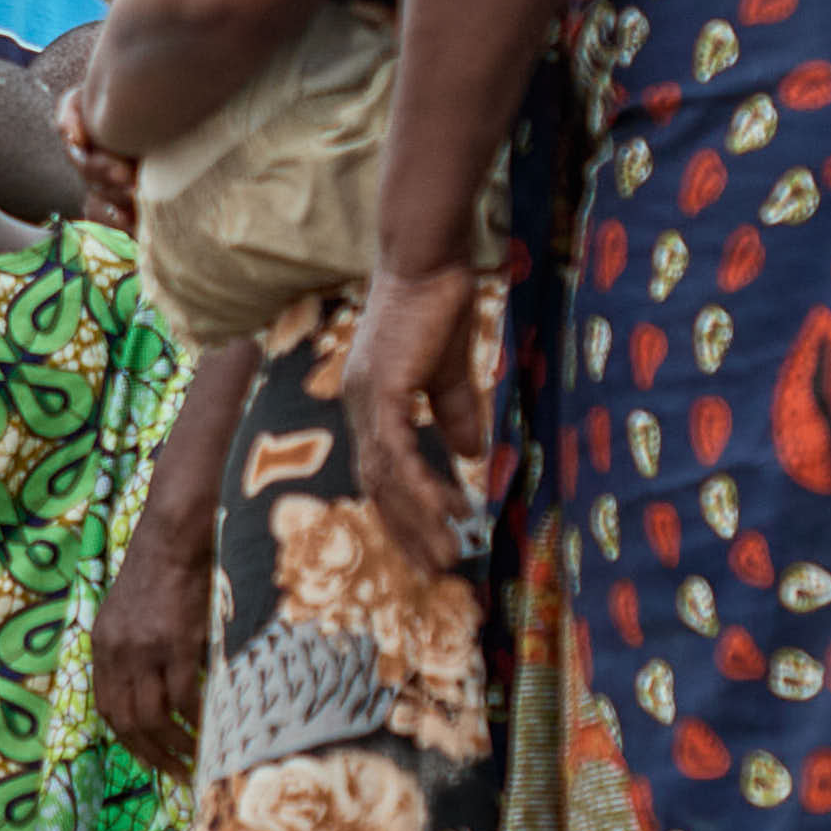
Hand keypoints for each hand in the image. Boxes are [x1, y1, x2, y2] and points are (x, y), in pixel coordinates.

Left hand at [92, 479, 213, 779]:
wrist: (175, 534)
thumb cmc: (161, 569)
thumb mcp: (129, 611)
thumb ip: (131, 649)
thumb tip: (155, 691)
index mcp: (102, 646)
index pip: (107, 708)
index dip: (128, 740)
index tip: (150, 758)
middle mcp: (117, 652)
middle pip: (127, 721)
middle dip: (151, 755)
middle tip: (176, 774)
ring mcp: (145, 649)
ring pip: (154, 717)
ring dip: (175, 746)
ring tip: (196, 760)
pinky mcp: (176, 642)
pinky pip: (185, 697)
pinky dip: (198, 719)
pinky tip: (213, 728)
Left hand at [347, 256, 488, 572]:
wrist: (428, 261)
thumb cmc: (438, 305)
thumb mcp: (451, 372)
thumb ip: (456, 414)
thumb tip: (470, 456)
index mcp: (371, 404)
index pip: (382, 473)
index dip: (405, 512)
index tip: (431, 546)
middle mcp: (359, 408)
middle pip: (378, 488)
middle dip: (408, 532)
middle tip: (438, 569)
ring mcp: (365, 401)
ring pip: (387, 480)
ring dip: (418, 521)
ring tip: (448, 555)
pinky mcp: (381, 392)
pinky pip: (399, 454)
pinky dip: (422, 487)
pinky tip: (447, 511)